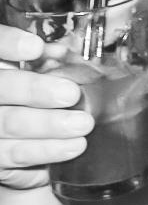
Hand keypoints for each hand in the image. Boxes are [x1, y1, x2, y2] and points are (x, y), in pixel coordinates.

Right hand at [0, 25, 92, 189]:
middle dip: (35, 92)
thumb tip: (61, 53)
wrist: (12, 131)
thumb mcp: (29, 73)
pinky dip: (43, 154)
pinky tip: (69, 149)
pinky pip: (12, 159)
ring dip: (47, 129)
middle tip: (71, 94)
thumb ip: (40, 62)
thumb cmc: (25, 97)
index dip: (8, 44)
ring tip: (82, 127)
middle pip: (0, 90)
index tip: (36, 47)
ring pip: (8, 128)